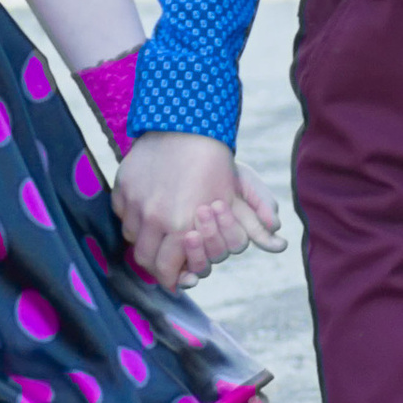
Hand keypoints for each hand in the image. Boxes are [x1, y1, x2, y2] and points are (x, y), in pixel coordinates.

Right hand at [114, 131, 277, 290]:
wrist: (186, 123)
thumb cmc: (216, 162)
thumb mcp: (238, 194)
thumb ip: (253, 225)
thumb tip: (280, 245)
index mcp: (182, 227)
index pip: (166, 271)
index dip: (171, 279)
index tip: (174, 279)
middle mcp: (153, 219)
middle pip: (144, 260)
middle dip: (156, 266)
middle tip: (164, 263)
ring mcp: (134, 203)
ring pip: (132, 237)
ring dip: (145, 240)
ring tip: (158, 233)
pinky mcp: (122, 187)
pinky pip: (121, 213)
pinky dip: (133, 217)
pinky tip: (146, 210)